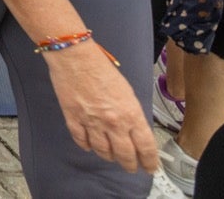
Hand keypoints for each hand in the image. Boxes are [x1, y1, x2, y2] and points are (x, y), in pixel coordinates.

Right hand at [45, 41, 158, 172]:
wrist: (74, 57)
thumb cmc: (102, 68)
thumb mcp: (127, 91)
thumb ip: (131, 113)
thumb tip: (133, 129)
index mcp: (131, 114)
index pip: (146, 147)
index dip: (150, 161)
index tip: (151, 167)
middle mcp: (113, 123)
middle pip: (125, 154)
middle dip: (130, 164)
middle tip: (131, 167)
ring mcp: (92, 123)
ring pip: (103, 151)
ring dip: (108, 156)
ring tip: (111, 156)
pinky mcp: (73, 119)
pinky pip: (81, 141)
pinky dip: (86, 146)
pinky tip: (90, 146)